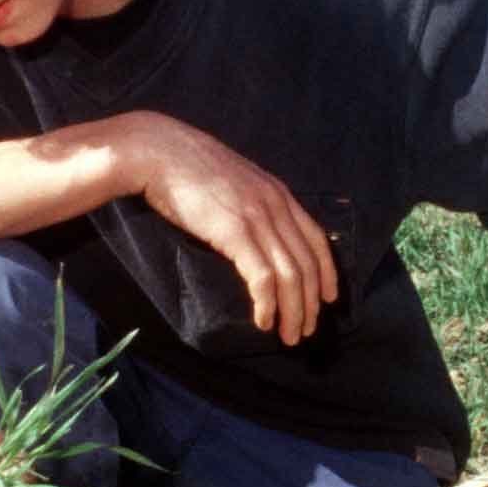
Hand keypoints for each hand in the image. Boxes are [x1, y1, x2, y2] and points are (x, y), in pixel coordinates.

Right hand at [114, 112, 338, 344]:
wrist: (159, 151)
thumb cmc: (186, 167)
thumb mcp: (234, 180)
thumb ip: (250, 202)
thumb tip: (251, 230)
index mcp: (278, 193)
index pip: (316, 239)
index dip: (326, 272)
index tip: (328, 298)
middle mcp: (276, 205)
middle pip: (307, 263)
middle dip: (310, 303)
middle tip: (305, 329)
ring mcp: (257, 218)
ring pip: (290, 275)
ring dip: (293, 311)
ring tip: (289, 335)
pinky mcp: (235, 232)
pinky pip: (262, 277)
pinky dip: (267, 303)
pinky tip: (264, 321)